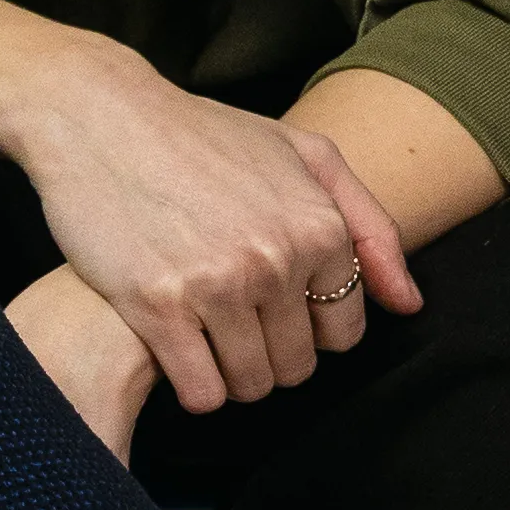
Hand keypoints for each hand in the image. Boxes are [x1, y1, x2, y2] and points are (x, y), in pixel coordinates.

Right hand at [2, 33, 417, 415]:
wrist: (101, 117)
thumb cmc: (203, 135)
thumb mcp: (303, 155)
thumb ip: (369, 226)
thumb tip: (408, 305)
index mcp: (317, 226)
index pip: (343, 330)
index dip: (310, 327)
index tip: (276, 309)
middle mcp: (275, 259)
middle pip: (297, 365)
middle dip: (271, 355)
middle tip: (235, 324)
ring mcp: (216, 285)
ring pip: (251, 385)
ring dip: (231, 375)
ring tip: (206, 338)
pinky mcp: (157, 306)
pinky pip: (200, 392)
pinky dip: (193, 387)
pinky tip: (177, 353)